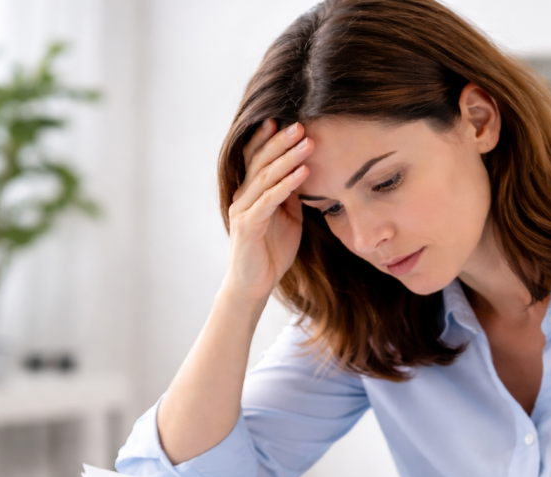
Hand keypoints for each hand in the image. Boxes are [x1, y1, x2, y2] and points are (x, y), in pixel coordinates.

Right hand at [225, 119, 312, 302]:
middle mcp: (243, 195)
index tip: (285, 118)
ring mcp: (244, 209)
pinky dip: (287, 185)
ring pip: (265, 176)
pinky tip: (303, 173)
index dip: (267, 138)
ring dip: (288, 158)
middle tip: (301, 123)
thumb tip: (305, 172)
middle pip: (260, 161)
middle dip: (281, 141)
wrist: (255, 283)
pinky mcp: (249, 225)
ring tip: (307, 142)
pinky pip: (269, 200)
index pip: (256, 158)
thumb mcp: (288, 217)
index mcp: (251, 192)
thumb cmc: (271, 251)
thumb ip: (291, 195)